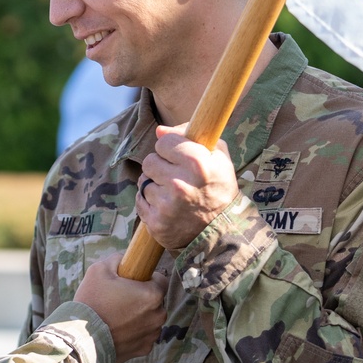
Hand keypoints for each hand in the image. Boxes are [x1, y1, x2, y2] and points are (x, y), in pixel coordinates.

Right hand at [74, 253, 166, 362]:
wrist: (82, 339)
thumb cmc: (92, 301)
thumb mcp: (99, 269)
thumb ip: (118, 259)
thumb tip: (126, 259)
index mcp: (152, 295)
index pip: (161, 280)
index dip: (146, 278)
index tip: (132, 281)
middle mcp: (158, 315)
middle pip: (156, 301)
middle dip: (143, 298)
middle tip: (121, 298)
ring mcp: (152, 335)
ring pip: (151, 319)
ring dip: (140, 316)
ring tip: (117, 315)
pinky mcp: (144, 350)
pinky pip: (143, 335)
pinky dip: (134, 332)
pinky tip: (117, 330)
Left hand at [136, 123, 239, 250]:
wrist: (222, 232)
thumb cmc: (220, 189)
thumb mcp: (218, 157)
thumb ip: (190, 135)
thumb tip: (159, 130)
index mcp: (197, 164)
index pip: (163, 142)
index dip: (170, 149)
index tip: (179, 158)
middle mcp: (179, 184)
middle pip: (149, 161)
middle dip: (160, 167)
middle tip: (175, 177)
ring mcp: (166, 206)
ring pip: (143, 181)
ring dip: (154, 185)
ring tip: (173, 194)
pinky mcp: (156, 222)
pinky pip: (139, 200)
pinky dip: (150, 202)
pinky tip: (167, 206)